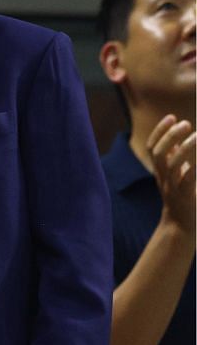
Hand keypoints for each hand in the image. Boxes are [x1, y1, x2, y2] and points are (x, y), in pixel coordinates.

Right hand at [146, 115, 196, 237]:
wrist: (182, 227)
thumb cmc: (183, 198)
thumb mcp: (177, 176)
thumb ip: (176, 158)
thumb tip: (177, 140)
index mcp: (161, 171)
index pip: (153, 147)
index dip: (160, 131)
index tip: (171, 117)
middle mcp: (164, 178)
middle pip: (158, 154)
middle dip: (169, 136)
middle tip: (185, 123)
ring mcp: (174, 188)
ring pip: (172, 165)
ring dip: (183, 149)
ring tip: (196, 136)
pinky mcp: (186, 198)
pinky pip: (188, 180)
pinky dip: (193, 167)